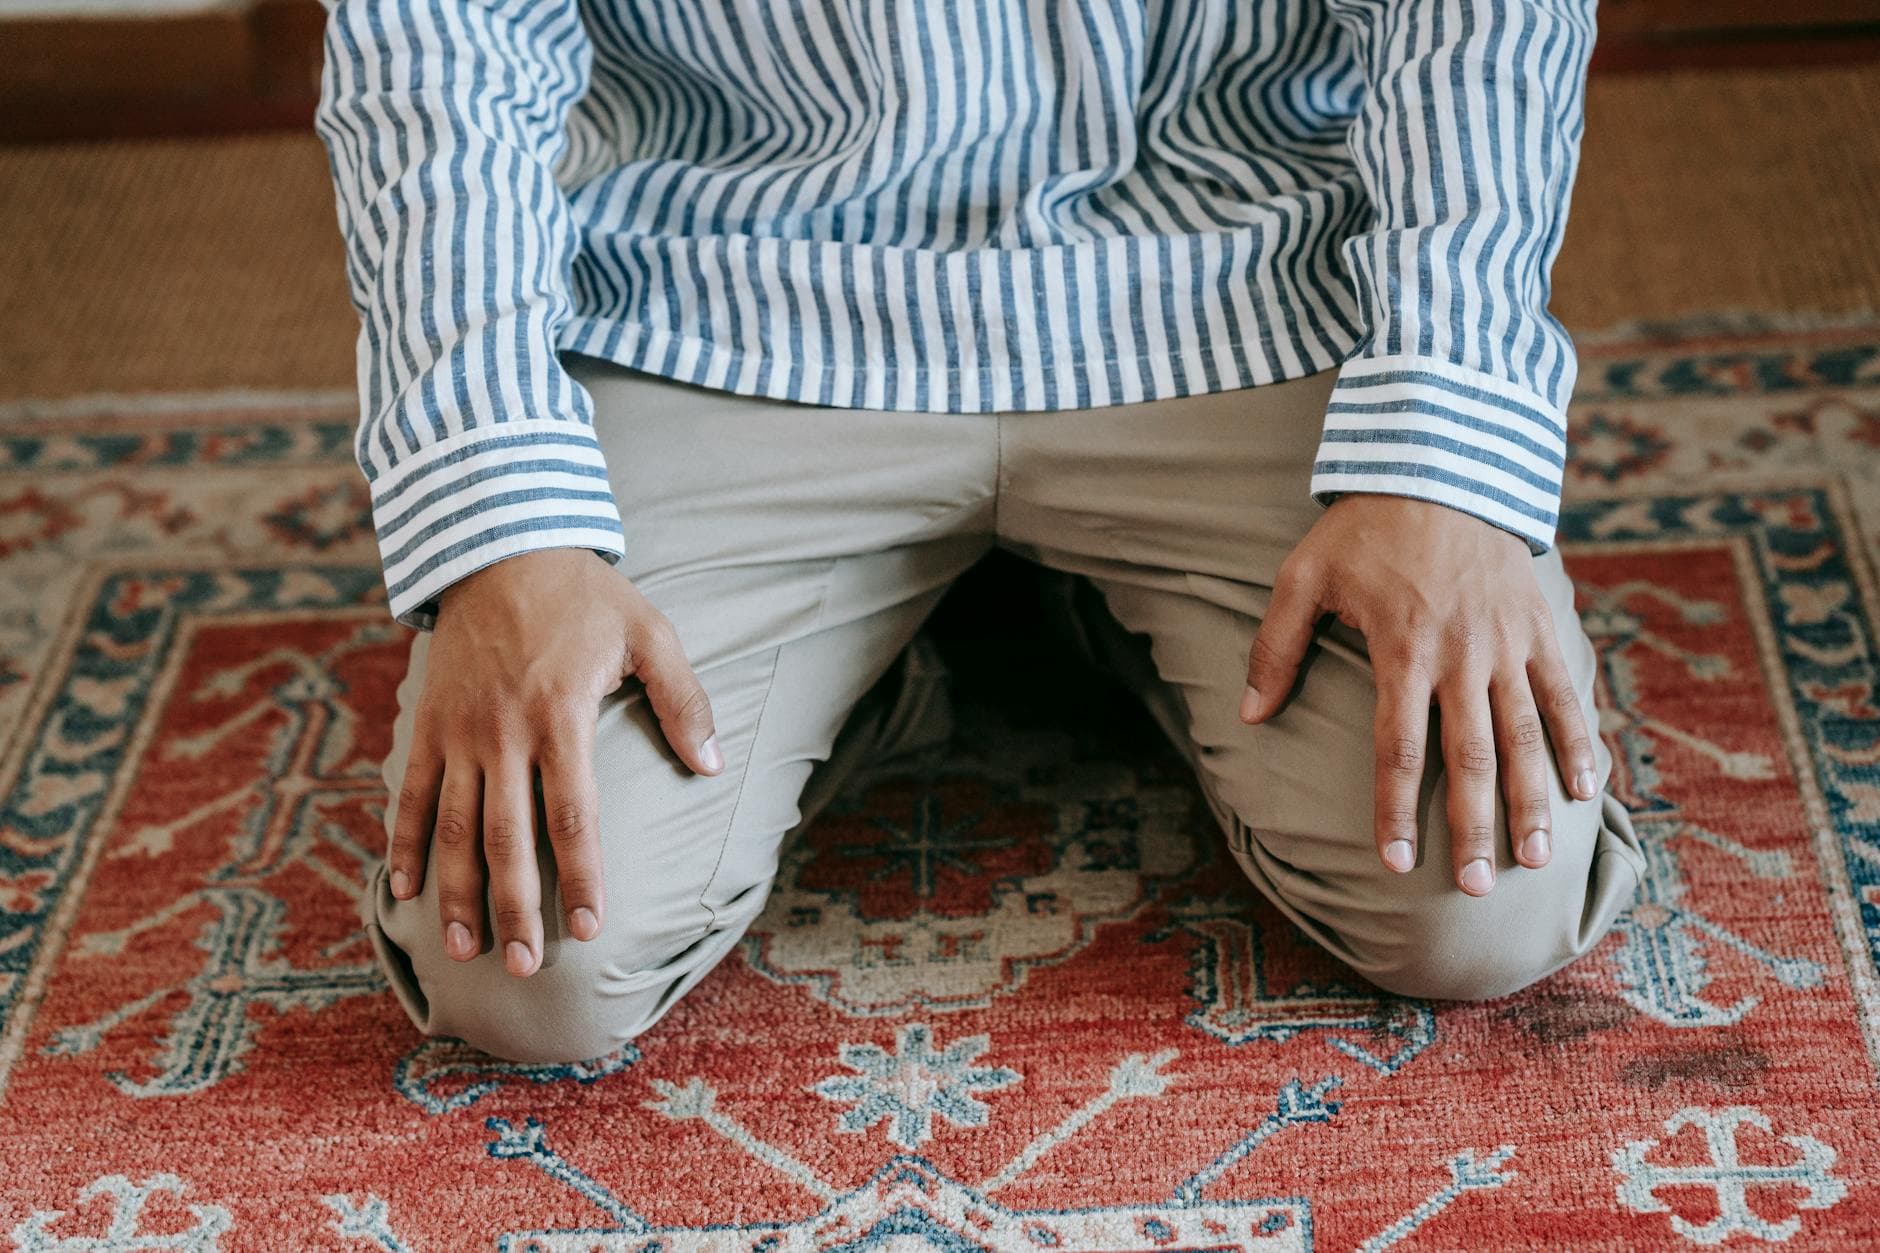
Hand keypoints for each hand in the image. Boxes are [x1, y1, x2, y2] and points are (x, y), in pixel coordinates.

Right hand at [388, 548, 722, 974]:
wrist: (498, 545)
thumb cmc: (585, 596)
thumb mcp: (650, 633)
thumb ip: (683, 700)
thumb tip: (712, 765)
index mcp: (561, 716)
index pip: (573, 815)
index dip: (580, 875)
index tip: (589, 927)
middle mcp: (503, 732)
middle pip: (507, 837)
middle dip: (514, 906)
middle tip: (523, 965)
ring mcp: (458, 730)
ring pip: (454, 826)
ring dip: (454, 891)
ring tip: (462, 947)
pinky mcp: (427, 723)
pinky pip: (412, 792)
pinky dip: (404, 841)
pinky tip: (403, 889)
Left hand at [1239, 495, 1596, 895]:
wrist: (1442, 462)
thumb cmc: (1363, 527)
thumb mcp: (1303, 576)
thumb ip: (1276, 647)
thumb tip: (1249, 714)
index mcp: (1402, 648)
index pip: (1398, 748)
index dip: (1396, 810)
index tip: (1393, 863)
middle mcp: (1462, 654)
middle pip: (1471, 757)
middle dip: (1474, 827)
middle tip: (1475, 889)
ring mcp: (1508, 642)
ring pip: (1525, 736)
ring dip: (1532, 802)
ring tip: (1532, 862)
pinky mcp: (1539, 626)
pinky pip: (1564, 693)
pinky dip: (1580, 742)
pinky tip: (1588, 791)